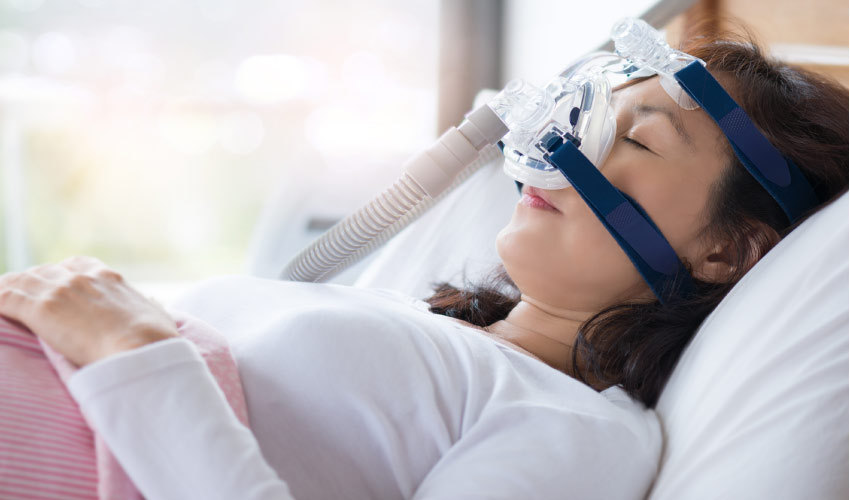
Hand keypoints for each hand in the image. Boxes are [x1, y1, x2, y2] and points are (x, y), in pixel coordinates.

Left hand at [0, 256, 178, 366]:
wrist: (141, 349)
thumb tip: (152, 304)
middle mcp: (82, 278)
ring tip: (1, 301)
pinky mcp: (42, 309)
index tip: (55, 286)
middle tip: (19, 300)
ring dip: (8, 292)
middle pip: (44, 272)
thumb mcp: (158, 315)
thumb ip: (150, 306)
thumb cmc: (155, 340)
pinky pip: (5, 298)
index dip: (61, 274)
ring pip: (20, 282)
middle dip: (30, 284)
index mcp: (109, 278)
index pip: (76, 265)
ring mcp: (60, 291)